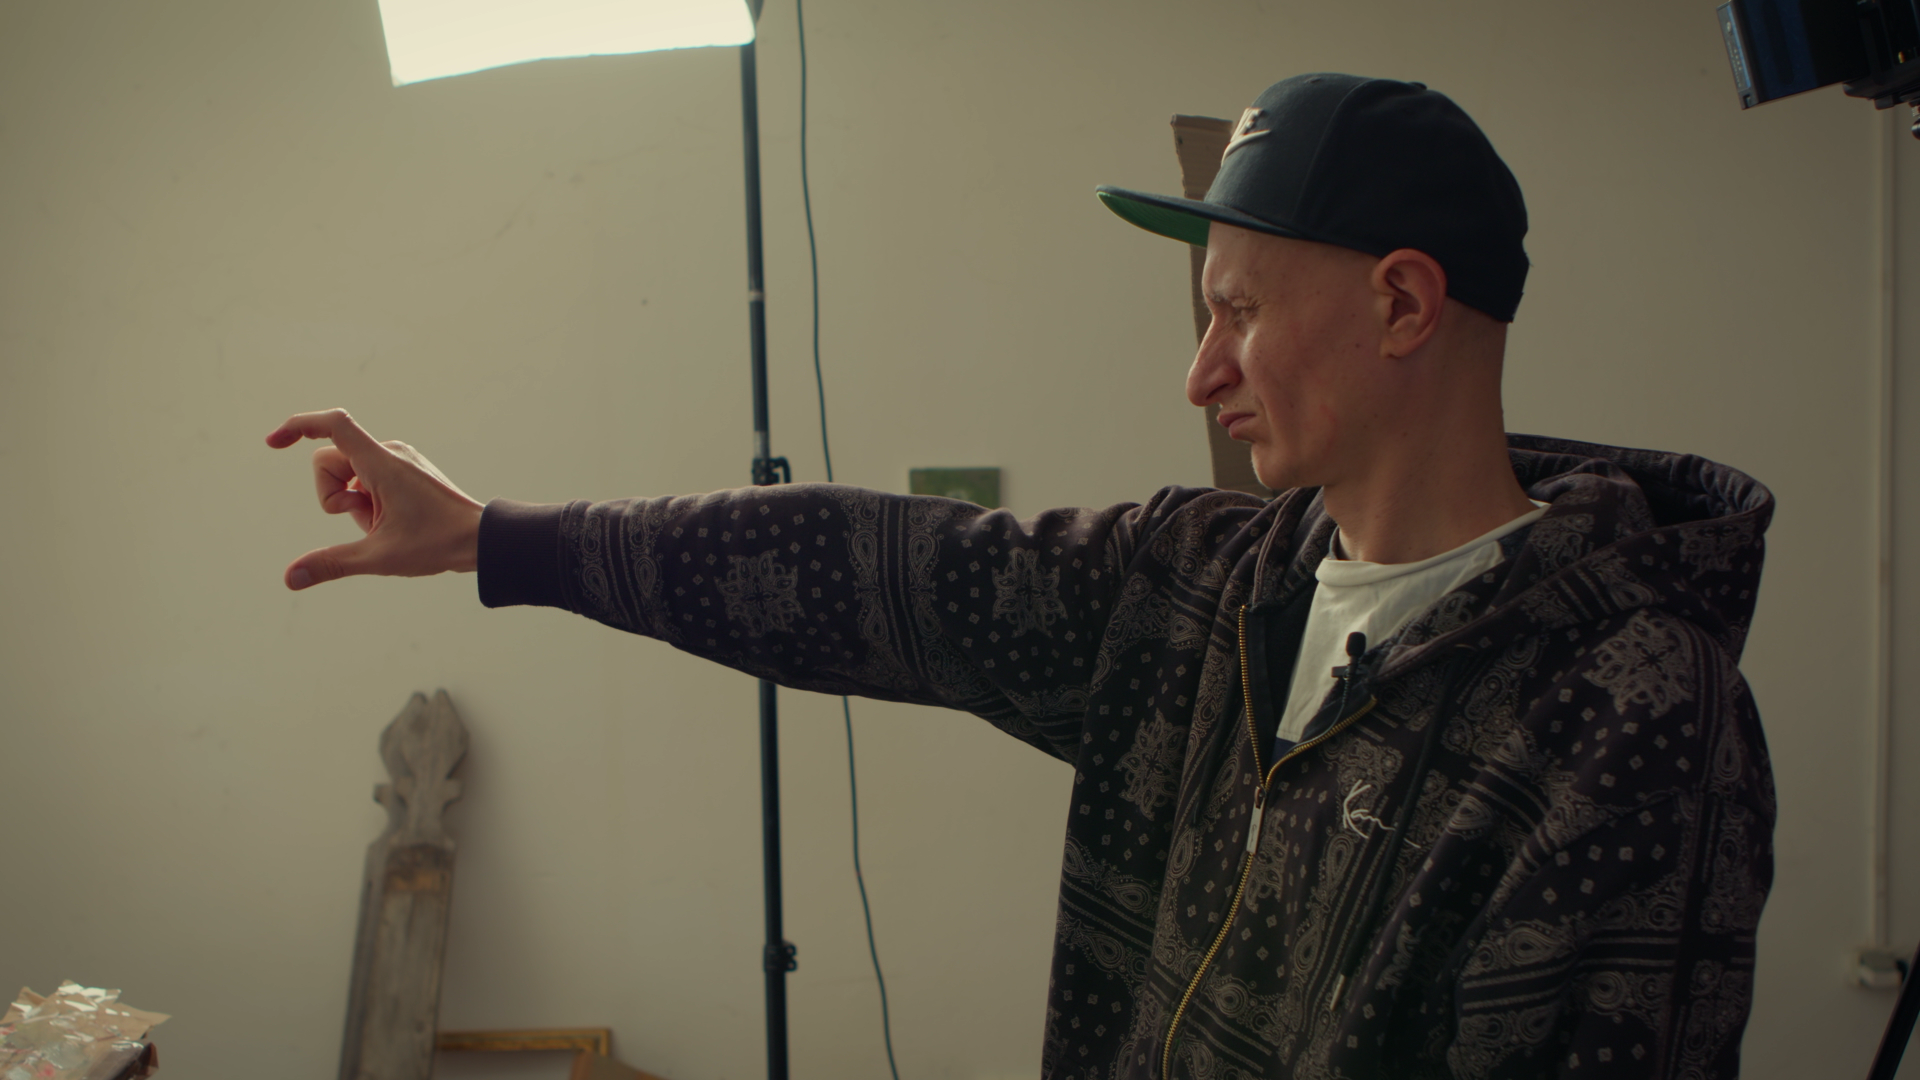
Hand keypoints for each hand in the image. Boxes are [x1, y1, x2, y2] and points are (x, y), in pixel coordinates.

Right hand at [265, 409, 484, 589]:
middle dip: (333, 496)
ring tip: (384, 524)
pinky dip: (368, 502)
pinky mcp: (405, 469)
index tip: (273, 444)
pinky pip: (367, 479)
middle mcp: (389, 452)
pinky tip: (392, 521)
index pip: (333, 425)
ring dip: (354, 503)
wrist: (482, 540)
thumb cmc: (437, 544)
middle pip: (329, 461)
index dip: (297, 426)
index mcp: (381, 462)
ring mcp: (398, 460)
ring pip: (348, 474)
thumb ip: (332, 563)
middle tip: (366, 521)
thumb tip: (291, 578)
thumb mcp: (379, 557)